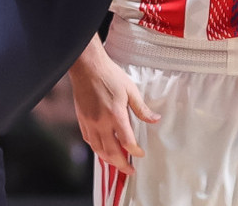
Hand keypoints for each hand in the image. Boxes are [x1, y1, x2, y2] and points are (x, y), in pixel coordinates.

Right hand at [69, 49, 159, 174]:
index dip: (135, 152)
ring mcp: (90, 122)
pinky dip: (97, 149)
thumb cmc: (110, 76)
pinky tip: (103, 150)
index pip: (126, 142)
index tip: (141, 154)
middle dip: (121, 164)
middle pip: (111, 152)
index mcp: (115, 114)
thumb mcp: (131, 90)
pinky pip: (89, 141)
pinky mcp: (82, 120)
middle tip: (130, 171)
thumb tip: (155, 120)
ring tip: (118, 164)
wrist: (87, 68)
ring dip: (109, 160)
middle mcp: (101, 122)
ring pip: (98, 149)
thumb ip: (142, 108)